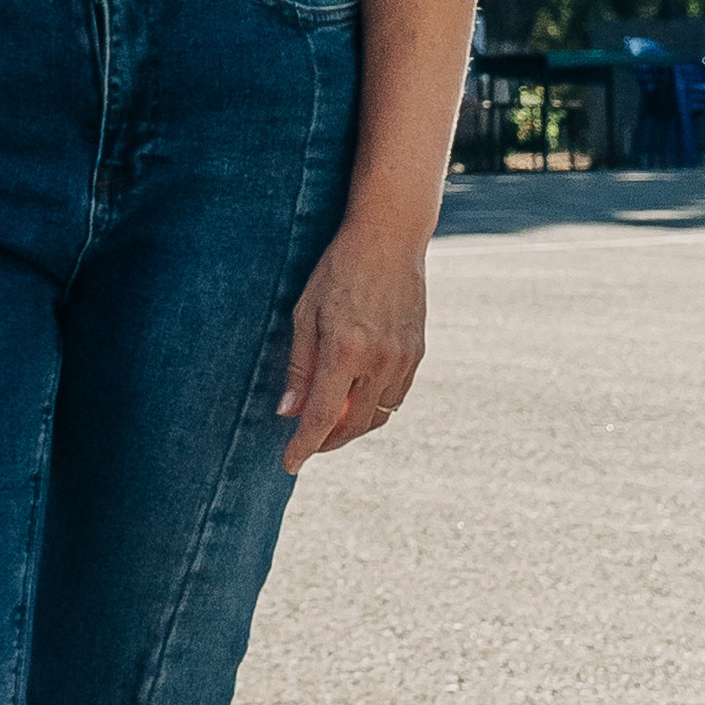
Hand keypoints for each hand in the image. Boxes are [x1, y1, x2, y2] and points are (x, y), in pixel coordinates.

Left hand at [276, 225, 426, 469]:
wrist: (389, 239)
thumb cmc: (337, 271)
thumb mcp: (304, 313)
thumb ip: (299, 366)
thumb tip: (287, 412)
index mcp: (345, 350)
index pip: (320, 417)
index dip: (304, 447)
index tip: (289, 464)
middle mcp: (379, 360)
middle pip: (353, 425)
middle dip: (328, 442)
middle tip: (308, 444)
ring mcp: (403, 359)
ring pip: (378, 416)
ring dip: (352, 428)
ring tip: (329, 425)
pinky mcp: (417, 353)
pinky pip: (395, 397)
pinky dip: (374, 408)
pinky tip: (356, 399)